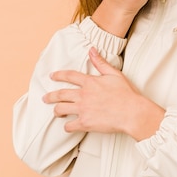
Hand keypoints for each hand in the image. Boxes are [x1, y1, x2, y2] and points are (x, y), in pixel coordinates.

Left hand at [43, 47, 164, 140]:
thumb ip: (100, 62)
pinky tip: (68, 125)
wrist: (131, 112)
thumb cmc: (126, 93)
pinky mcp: (85, 123)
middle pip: (60, 94)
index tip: (52, 76)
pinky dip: (67, 126)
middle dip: (50, 96)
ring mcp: (82, 109)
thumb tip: (91, 50)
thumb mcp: (114, 74)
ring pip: (60, 109)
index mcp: (90, 82)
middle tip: (45, 98)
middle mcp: (83, 95)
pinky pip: (69, 125)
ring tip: (56, 112)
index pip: (69, 76)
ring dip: (56, 111)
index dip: (59, 75)